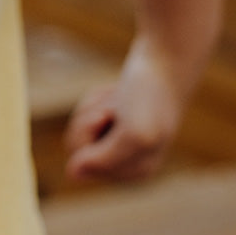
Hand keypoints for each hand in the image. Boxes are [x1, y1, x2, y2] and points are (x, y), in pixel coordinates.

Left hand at [63, 38, 182, 182]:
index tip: (112, 115)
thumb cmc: (150, 97)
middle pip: (78, 145)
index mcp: (136, 172)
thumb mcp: (133, 133)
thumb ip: (103, 158)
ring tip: (118, 98)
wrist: (163, 61)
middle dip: (89, 117)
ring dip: (94, 105)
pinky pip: (88, 112)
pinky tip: (117, 92)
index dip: (90, 133)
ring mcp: (122, 141)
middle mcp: (129, 162)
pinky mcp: (117, 121)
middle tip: (115, 104)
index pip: (85, 160)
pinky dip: (96, 98)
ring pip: (81, 127)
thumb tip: (72, 173)